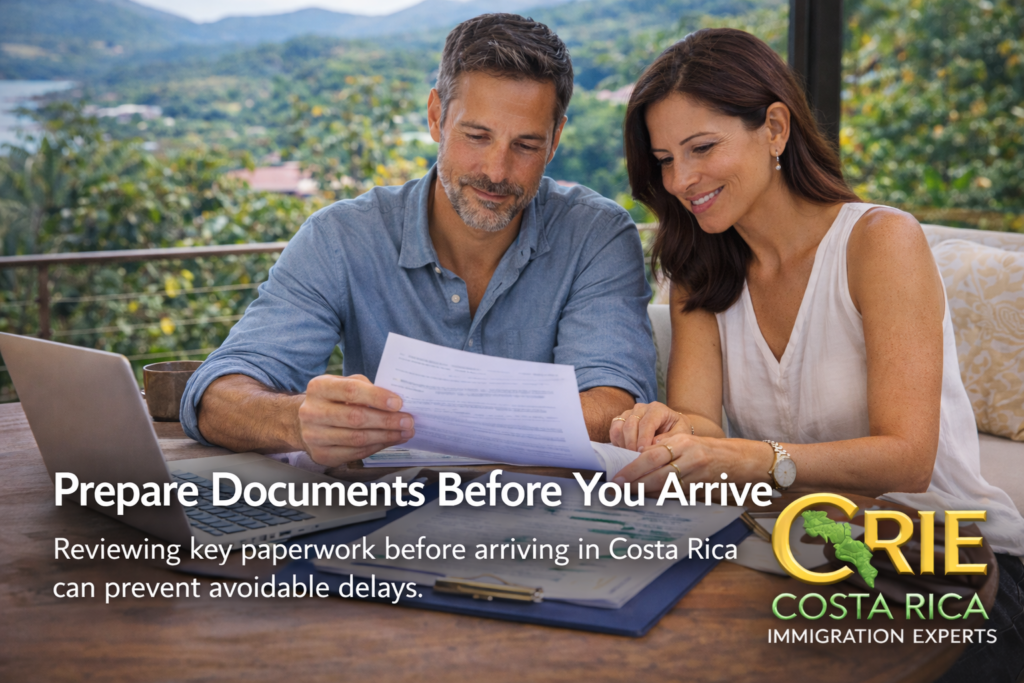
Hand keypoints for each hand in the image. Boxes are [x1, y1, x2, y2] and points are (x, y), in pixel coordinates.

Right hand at [296, 374, 413, 465]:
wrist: (303, 422)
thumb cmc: (332, 399)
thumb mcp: (342, 384)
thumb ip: (364, 387)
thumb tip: (394, 401)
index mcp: (319, 388)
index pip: (350, 391)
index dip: (376, 397)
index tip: (398, 403)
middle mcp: (312, 412)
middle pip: (355, 418)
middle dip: (386, 420)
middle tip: (408, 421)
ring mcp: (314, 436)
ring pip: (357, 438)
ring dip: (386, 436)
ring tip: (405, 432)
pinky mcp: (321, 455)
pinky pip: (355, 453)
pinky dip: (377, 447)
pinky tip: (390, 440)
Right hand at [609, 401, 690, 451]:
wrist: (671, 425)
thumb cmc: (677, 430)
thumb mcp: (681, 434)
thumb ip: (669, 439)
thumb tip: (653, 444)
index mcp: (657, 409)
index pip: (646, 423)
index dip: (643, 439)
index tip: (642, 453)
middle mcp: (641, 408)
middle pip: (630, 425)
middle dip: (632, 444)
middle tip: (636, 458)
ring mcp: (629, 413)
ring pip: (619, 427)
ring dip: (623, 444)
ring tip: (631, 456)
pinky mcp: (621, 420)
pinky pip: (614, 430)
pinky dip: (617, 442)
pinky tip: (626, 451)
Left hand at [612, 432, 711, 489]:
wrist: (736, 459)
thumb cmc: (703, 449)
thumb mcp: (683, 442)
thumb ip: (661, 448)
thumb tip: (633, 458)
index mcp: (682, 442)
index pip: (652, 455)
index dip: (633, 468)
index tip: (618, 477)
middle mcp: (690, 457)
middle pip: (657, 473)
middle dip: (635, 483)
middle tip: (617, 489)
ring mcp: (696, 475)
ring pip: (666, 487)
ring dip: (645, 493)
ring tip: (628, 495)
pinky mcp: (700, 488)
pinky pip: (675, 494)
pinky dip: (659, 496)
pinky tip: (647, 498)